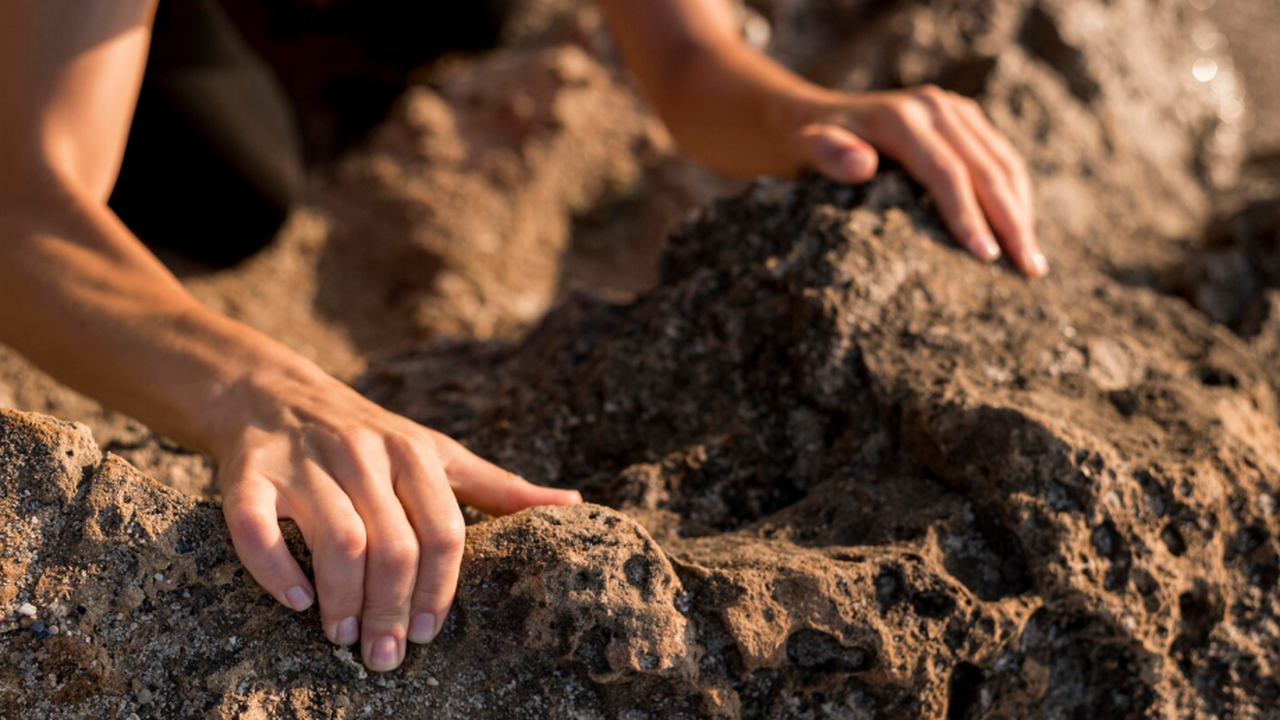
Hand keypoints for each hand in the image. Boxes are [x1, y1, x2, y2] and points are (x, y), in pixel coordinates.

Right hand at [210, 364, 581, 671]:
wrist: (274, 393)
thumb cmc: (372, 437)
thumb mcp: (439, 452)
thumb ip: (499, 486)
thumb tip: (574, 503)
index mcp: (414, 453)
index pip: (443, 530)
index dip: (442, 589)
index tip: (430, 634)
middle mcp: (363, 454)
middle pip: (393, 544)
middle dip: (393, 609)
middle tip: (385, 655)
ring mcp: (305, 463)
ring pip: (338, 539)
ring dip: (344, 600)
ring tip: (344, 637)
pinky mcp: (248, 474)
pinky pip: (256, 528)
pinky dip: (276, 570)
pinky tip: (296, 602)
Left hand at [790, 85, 1045, 277]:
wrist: (813, 117)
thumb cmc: (808, 146)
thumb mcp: (807, 149)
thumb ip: (829, 155)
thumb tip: (861, 164)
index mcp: (902, 118)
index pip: (947, 173)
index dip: (969, 216)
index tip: (986, 259)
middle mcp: (936, 108)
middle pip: (986, 169)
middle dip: (1011, 222)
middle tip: (1028, 271)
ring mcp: (955, 111)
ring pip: (1003, 164)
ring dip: (1022, 213)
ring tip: (1033, 264)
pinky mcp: (966, 121)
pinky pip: (1001, 159)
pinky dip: (1015, 197)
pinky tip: (1022, 233)